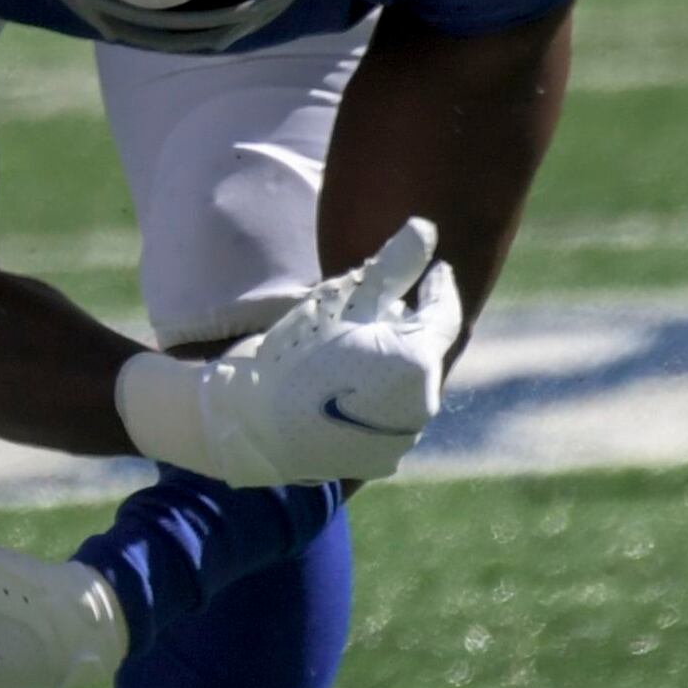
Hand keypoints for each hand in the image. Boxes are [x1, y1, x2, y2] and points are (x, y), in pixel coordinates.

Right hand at [113, 217, 462, 485]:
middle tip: (371, 312)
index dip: (438, 288)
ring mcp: (402, 438)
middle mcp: (422, 407)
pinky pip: (386, 419)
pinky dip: (372, 400)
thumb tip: (427, 227)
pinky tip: (339, 390)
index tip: (434, 271)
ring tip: (350, 353)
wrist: (243, 422)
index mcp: (418, 363)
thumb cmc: (289, 354)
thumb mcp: (337, 302)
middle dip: (403, 331)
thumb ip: (390, 266)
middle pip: (422, 353)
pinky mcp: (379, 461)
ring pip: (405, 387)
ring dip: (389, 367)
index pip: (444, 315)